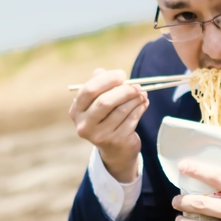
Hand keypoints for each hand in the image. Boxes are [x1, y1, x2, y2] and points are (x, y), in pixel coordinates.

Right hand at [68, 68, 148, 182]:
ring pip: (121, 110)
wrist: (115, 149)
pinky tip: (144, 103)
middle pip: (105, 102)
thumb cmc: (106, 118)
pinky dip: (140, 108)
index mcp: (76, 111)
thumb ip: (99, 85)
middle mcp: (84, 125)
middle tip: (136, 85)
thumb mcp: (98, 102)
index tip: (122, 74)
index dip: (107, 79)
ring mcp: (100, 135)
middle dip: (124, 90)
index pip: (89, 90)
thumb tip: (101, 71)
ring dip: (135, 99)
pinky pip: (131, 119)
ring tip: (142, 93)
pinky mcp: (116, 141)